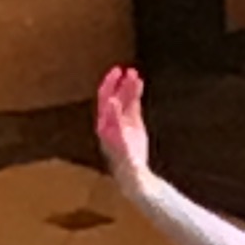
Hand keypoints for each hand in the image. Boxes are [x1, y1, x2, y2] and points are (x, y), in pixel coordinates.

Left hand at [94, 65, 152, 192]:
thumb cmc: (124, 161)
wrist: (133, 174)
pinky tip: (139, 83)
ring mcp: (122, 121)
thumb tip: (112, 101)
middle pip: (114, 96)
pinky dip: (135, 93)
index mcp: (104, 123)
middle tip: (126, 70)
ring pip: (125, 99)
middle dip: (119, 83)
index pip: (105, 98)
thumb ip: (115, 119)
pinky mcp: (133, 124)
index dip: (110, 84)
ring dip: (129, 86)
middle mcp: (111, 120)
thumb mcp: (119, 138)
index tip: (116, 72)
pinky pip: (133, 104)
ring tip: (135, 74)